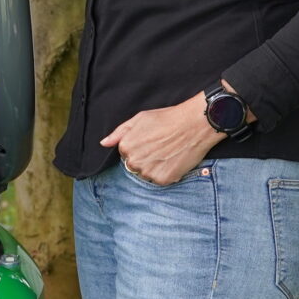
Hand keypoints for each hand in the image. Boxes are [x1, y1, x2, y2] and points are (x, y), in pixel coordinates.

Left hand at [99, 91, 222, 185]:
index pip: (126, 153)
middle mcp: (134, 162)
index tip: (151, 139)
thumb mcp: (140, 119)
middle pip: (135, 166)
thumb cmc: (167, 118)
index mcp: (126, 147)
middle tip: (160, 146)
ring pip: (147, 174)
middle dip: (144, 158)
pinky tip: (174, 159)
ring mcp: (149, 172)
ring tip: (168, 152)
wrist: (194, 124)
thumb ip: (119, 132)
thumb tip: (104, 143)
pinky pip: (160, 180)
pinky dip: (166, 172)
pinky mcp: (163, 179)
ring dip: (154, 167)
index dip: (139, 146)